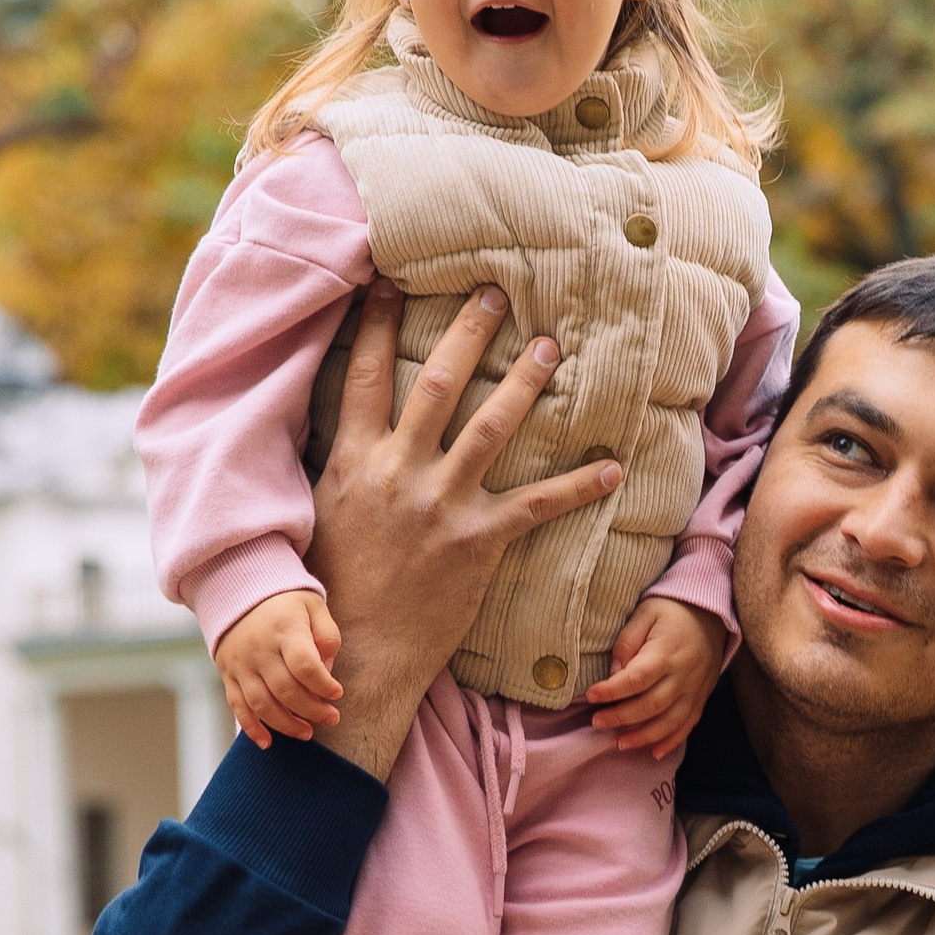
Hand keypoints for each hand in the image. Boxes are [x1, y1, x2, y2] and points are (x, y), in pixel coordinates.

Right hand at [217, 588, 342, 748]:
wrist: (238, 591)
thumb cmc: (285, 603)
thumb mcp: (313, 606)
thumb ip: (327, 636)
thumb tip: (327, 670)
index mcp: (284, 629)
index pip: (304, 665)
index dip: (323, 684)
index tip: (337, 694)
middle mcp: (259, 648)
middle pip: (285, 689)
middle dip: (311, 710)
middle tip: (331, 718)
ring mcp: (240, 664)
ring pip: (261, 703)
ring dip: (286, 724)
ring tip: (307, 732)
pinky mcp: (228, 674)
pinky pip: (238, 707)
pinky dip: (252, 728)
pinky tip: (269, 743)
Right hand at [309, 282, 624, 780]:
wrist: (356, 653)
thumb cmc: (336, 585)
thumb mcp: (322, 511)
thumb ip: (343, 464)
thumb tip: (352, 424)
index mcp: (352, 461)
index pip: (364, 376)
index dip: (377, 325)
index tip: (390, 281)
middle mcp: (396, 473)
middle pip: (438, 385)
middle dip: (467, 334)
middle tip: (494, 293)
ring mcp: (438, 506)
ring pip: (490, 428)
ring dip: (524, 384)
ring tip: (551, 348)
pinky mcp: (475, 544)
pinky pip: (536, 506)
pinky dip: (577, 487)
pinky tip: (611, 468)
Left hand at [585, 595, 724, 759]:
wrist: (712, 615)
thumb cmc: (672, 611)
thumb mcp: (645, 613)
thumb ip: (627, 641)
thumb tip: (614, 671)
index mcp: (666, 653)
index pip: (636, 678)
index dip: (612, 691)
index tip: (590, 696)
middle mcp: (683, 675)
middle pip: (651, 704)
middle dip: (621, 717)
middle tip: (596, 722)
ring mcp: (694, 689)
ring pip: (670, 721)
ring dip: (644, 736)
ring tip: (619, 744)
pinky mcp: (701, 697)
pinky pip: (688, 724)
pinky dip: (671, 741)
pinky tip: (653, 753)